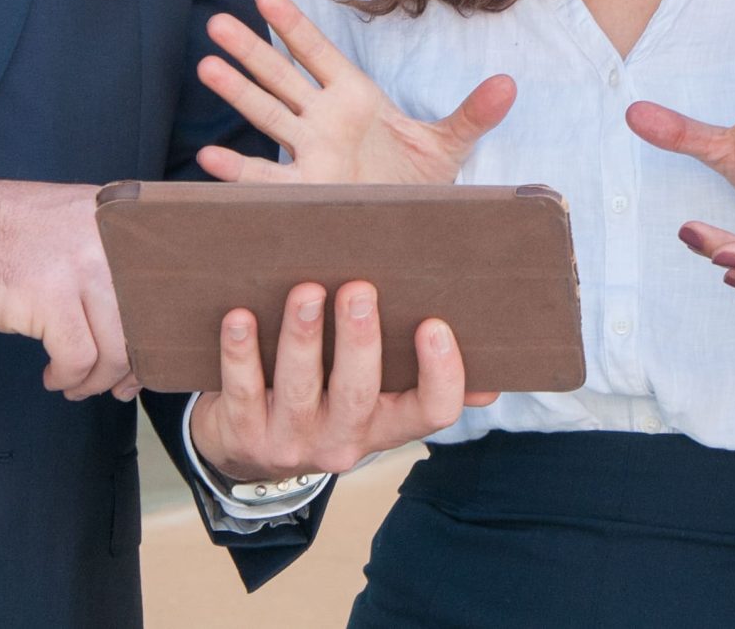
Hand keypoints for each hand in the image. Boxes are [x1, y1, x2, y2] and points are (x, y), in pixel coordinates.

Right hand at [0, 172, 136, 399]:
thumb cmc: (0, 233)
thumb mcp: (71, 226)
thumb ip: (108, 258)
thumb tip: (139, 320)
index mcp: (117, 218)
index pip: (161, 285)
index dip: (155, 332)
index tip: (141, 359)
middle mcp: (108, 238)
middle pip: (144, 321)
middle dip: (132, 366)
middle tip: (119, 386)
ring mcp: (79, 266)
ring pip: (116, 347)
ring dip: (98, 379)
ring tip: (78, 383)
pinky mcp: (48, 296)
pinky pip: (79, 357)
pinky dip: (69, 377)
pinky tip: (55, 376)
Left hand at [187, 280, 496, 480]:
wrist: (245, 446)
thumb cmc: (325, 395)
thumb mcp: (376, 396)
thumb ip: (420, 381)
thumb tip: (494, 378)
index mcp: (388, 425)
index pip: (432, 411)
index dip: (440, 373)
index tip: (435, 325)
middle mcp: (345, 440)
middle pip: (361, 393)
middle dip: (360, 340)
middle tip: (359, 288)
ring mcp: (293, 442)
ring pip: (300, 388)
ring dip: (302, 336)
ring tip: (305, 291)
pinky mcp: (244, 436)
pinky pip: (243, 391)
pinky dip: (240, 352)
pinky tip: (240, 317)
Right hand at [195, 0, 515, 184]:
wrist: (413, 229)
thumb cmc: (420, 183)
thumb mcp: (448, 144)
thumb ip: (473, 113)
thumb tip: (510, 84)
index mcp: (355, 98)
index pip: (317, 52)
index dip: (292, 25)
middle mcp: (325, 120)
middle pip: (280, 77)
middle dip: (249, 51)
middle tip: (215, 22)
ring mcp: (311, 153)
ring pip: (266, 116)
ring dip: (236, 93)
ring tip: (204, 67)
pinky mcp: (307, 191)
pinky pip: (266, 178)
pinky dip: (237, 169)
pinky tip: (208, 159)